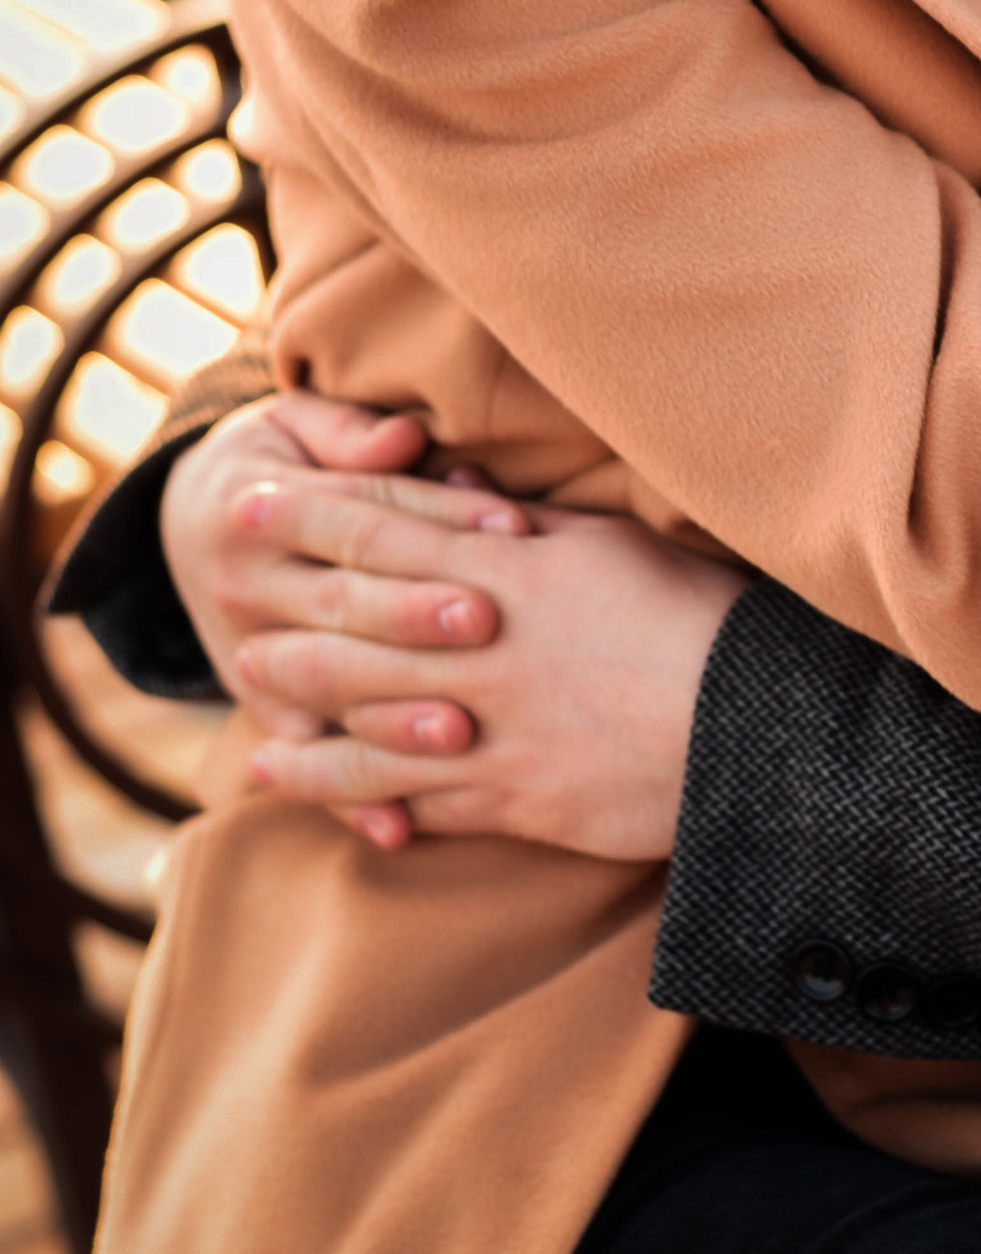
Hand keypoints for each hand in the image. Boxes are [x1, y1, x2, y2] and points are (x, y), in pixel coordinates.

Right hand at [161, 395, 528, 852]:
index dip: (440, 517)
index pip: (364, 514)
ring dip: (392, 717)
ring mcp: (250, 656)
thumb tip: (404, 436)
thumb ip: (352, 433)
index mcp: (262, 507)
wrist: (194, 517)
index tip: (514, 527)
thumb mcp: (300, 424)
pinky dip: (350, 797)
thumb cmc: (286, 458)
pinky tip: (399, 829)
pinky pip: (306, 758)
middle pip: (345, 604)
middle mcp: (249, 588)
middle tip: (488, 623)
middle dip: (415, 615)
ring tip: (462, 732)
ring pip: (326, 689)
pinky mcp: (262, 709)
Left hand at [233, 483, 745, 863]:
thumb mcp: (617, 548)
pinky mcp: (517, 800)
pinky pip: (422, 801)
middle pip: (354, 632)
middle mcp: (484, 650)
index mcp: (509, 572)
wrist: (755, 727)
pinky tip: (334, 805)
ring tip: (257, 732)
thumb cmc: (699, 618)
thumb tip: (463, 486)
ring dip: (306, 726)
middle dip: (286, 624)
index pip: (385, 533)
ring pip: (370, 727)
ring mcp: (493, 731)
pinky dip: (370, 803)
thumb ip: (532, 525)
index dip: (311, 516)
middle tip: (233, 622)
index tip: (253, 501)